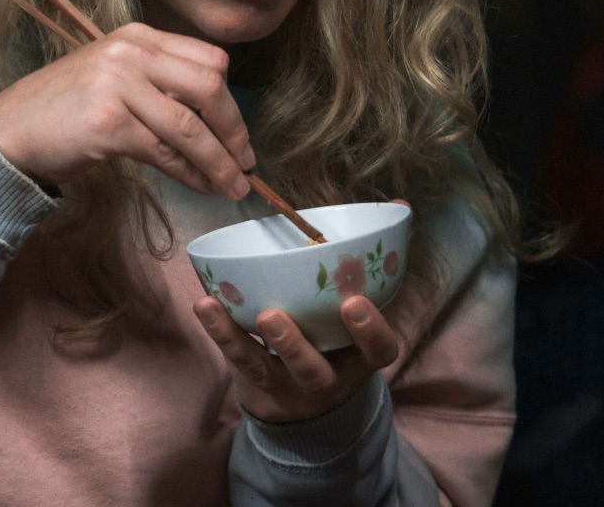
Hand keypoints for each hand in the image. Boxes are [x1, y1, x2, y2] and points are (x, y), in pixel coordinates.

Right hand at [0, 22, 251, 197]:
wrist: (9, 131)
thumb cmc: (63, 111)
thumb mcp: (114, 79)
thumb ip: (158, 84)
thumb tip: (216, 122)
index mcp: (136, 37)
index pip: (208, 59)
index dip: (231, 100)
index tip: (238, 133)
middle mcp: (129, 53)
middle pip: (209, 86)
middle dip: (234, 129)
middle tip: (244, 162)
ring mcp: (117, 85)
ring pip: (190, 126)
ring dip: (218, 161)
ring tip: (232, 186)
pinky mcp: (108, 122)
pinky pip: (165, 151)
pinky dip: (190, 173)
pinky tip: (199, 186)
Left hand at [192, 197, 411, 422]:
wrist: (308, 399)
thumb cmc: (340, 331)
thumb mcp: (361, 308)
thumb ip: (376, 259)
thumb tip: (399, 203)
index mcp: (362, 357)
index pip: (379, 351)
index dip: (371, 331)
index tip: (355, 302)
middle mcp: (327, 377)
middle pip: (313, 370)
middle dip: (294, 345)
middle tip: (273, 316)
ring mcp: (286, 382)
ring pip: (264, 368)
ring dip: (238, 338)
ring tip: (215, 307)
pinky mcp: (254, 378)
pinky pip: (235, 358)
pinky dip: (218, 331)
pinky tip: (204, 304)